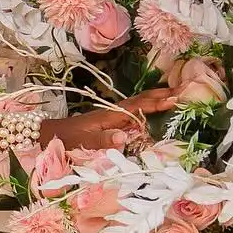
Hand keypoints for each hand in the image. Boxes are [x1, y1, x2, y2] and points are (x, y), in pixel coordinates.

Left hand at [62, 86, 177, 151]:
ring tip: (175, 95)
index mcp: (110, 115)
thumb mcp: (83, 141)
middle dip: (162, 95)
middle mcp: (113, 112)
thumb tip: (124, 137)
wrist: (49, 133)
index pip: (138, 106)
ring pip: (138, 104)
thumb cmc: (66, 138)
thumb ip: (103, 140)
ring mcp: (112, 116)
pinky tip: (154, 110)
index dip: (156, 103)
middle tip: (184, 90)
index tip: (175, 99)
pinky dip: (146, 107)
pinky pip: (133, 111)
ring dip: (156, 99)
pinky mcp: (109, 121)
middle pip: (141, 100)